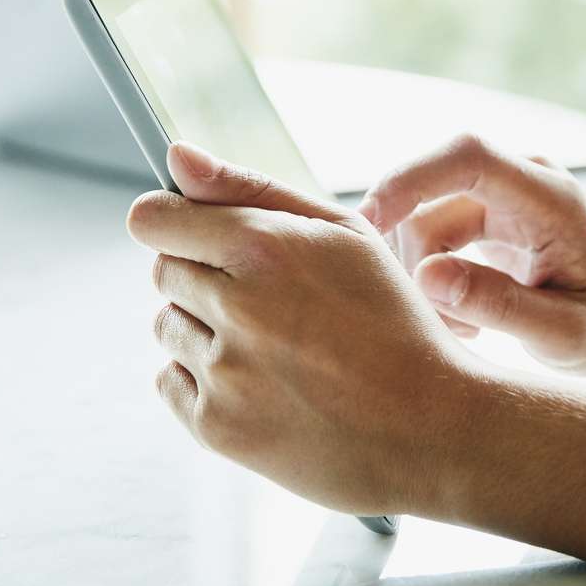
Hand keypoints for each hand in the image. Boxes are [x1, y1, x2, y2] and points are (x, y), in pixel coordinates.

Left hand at [126, 144, 490, 519]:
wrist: (431, 428)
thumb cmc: (394, 322)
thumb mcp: (344, 234)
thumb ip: (251, 187)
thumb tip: (176, 157)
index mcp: (263, 248)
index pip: (154, 220)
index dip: (171, 223)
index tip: (191, 234)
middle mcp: (235, 307)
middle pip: (163, 272)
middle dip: (203, 276)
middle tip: (267, 300)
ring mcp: (224, 373)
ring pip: (167, 327)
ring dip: (204, 329)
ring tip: (273, 345)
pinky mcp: (217, 428)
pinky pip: (170, 383)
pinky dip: (203, 380)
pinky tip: (262, 382)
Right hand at [356, 133, 585, 374]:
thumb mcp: (567, 335)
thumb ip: (501, 306)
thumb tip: (427, 277)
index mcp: (550, 196)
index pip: (467, 157)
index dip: (409, 179)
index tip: (368, 223)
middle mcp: (522, 179)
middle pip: (429, 194)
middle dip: (412, 257)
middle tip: (439, 323)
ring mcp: (500, 191)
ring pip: (422, 219)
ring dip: (423, 276)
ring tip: (464, 328)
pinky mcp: (483, 210)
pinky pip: (429, 231)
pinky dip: (430, 275)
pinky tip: (463, 314)